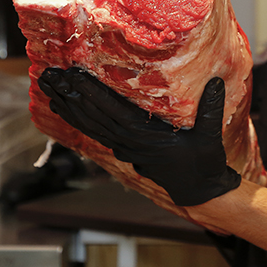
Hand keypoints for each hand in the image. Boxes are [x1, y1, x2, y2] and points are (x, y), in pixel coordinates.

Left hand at [38, 67, 240, 205]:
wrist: (198, 191)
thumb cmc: (204, 162)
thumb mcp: (211, 135)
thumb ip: (211, 108)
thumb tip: (217, 81)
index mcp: (146, 137)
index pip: (112, 112)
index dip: (92, 94)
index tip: (74, 76)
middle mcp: (129, 143)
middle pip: (93, 117)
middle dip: (70, 95)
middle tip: (48, 76)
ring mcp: (124, 147)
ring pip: (89, 124)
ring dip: (68, 105)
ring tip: (49, 87)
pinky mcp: (123, 148)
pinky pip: (94, 132)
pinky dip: (76, 118)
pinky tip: (63, 106)